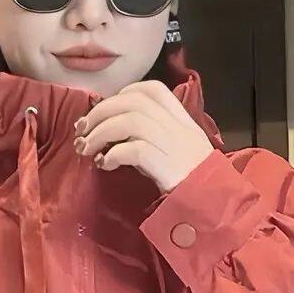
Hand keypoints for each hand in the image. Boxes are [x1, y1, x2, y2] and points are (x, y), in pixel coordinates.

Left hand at [73, 80, 213, 194]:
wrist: (212, 203)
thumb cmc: (192, 180)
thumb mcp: (177, 149)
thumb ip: (155, 135)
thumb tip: (115, 131)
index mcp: (182, 119)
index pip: (153, 89)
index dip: (124, 93)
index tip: (107, 107)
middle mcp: (177, 126)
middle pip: (132, 102)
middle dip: (100, 111)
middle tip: (81, 129)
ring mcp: (171, 142)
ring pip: (128, 121)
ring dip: (100, 132)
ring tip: (86, 148)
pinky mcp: (164, 163)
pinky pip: (132, 150)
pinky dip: (112, 154)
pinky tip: (104, 164)